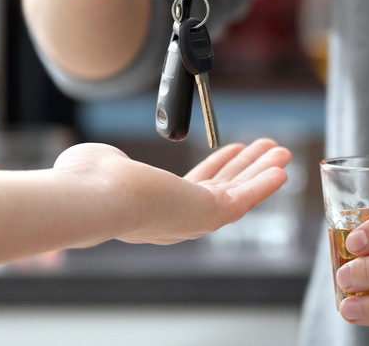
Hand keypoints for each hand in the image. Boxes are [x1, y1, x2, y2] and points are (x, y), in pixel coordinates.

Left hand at [53, 138, 290, 244]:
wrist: (94, 196)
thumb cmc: (88, 183)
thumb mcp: (103, 163)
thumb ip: (113, 162)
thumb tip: (108, 160)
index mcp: (155, 209)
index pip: (196, 187)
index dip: (220, 167)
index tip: (235, 150)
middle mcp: (177, 219)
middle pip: (222, 190)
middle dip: (247, 169)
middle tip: (266, 150)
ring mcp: (193, 220)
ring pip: (237, 194)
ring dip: (261, 172)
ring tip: (280, 152)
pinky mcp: (207, 215)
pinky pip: (244, 199)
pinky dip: (264, 184)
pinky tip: (280, 169)